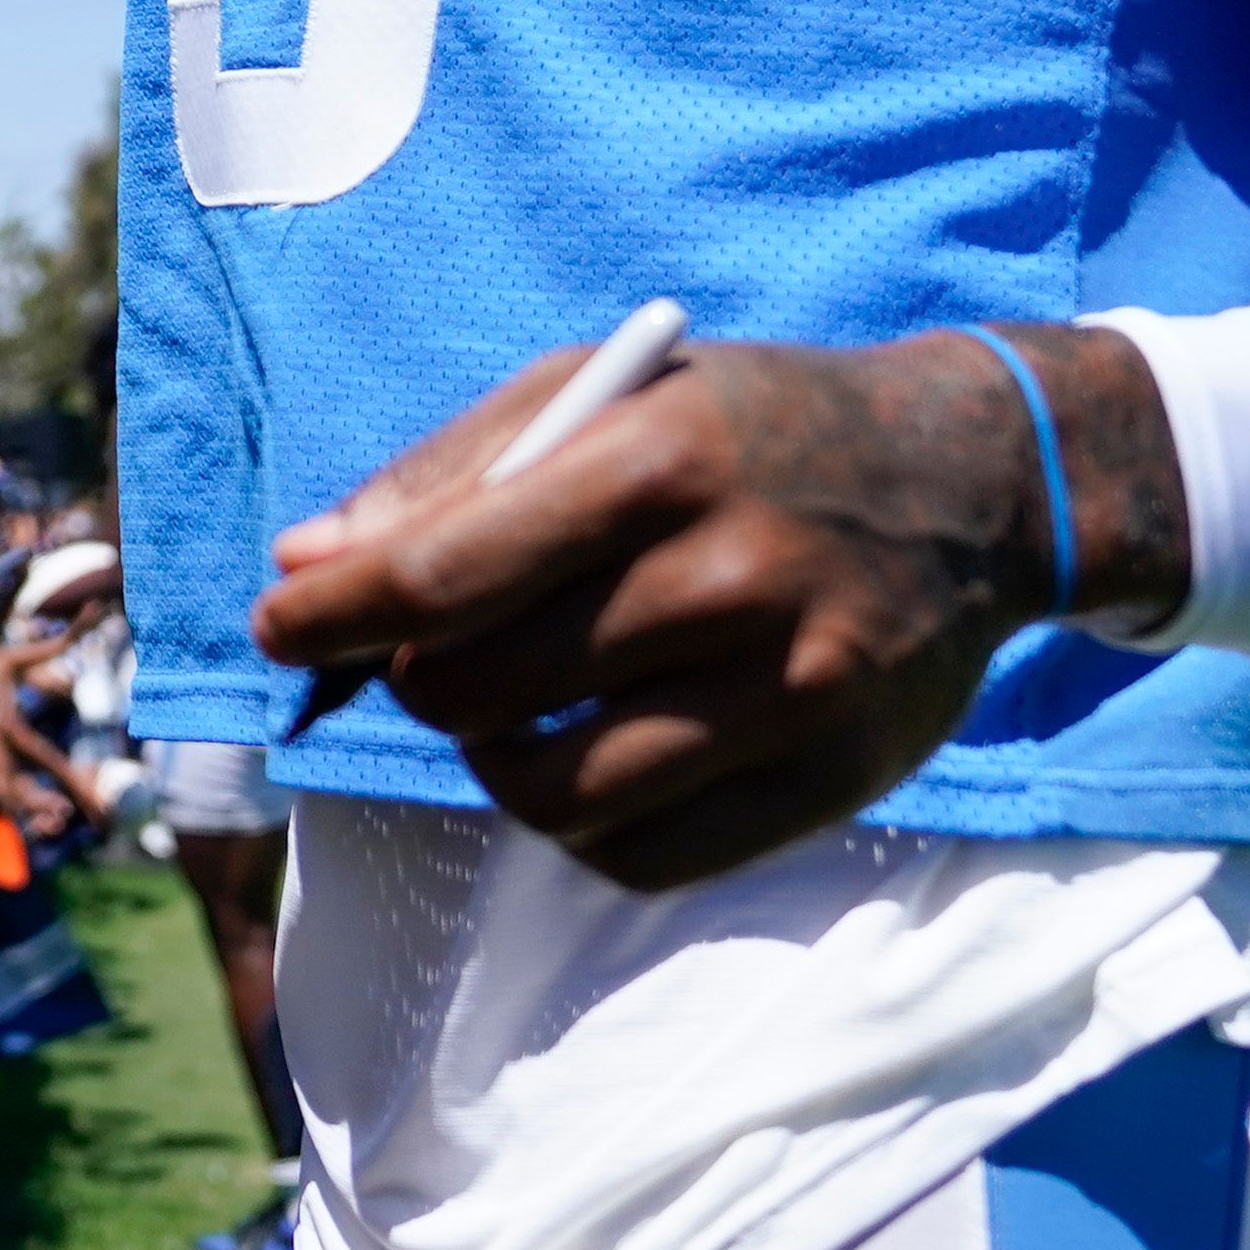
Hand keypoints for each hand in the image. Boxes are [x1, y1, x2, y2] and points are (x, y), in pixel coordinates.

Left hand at [241, 322, 1181, 891]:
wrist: (972, 479)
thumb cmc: (746, 427)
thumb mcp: (603, 394)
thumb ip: (448, 476)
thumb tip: (302, 567)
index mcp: (654, 459)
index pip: (441, 577)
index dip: (329, 616)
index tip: (276, 627)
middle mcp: (726, 577)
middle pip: (475, 689)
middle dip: (414, 677)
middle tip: (433, 647)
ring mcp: (789, 688)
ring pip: (548, 789)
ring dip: (490, 757)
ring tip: (512, 703)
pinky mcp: (832, 778)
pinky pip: (642, 854)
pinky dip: (578, 821)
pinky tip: (588, 756)